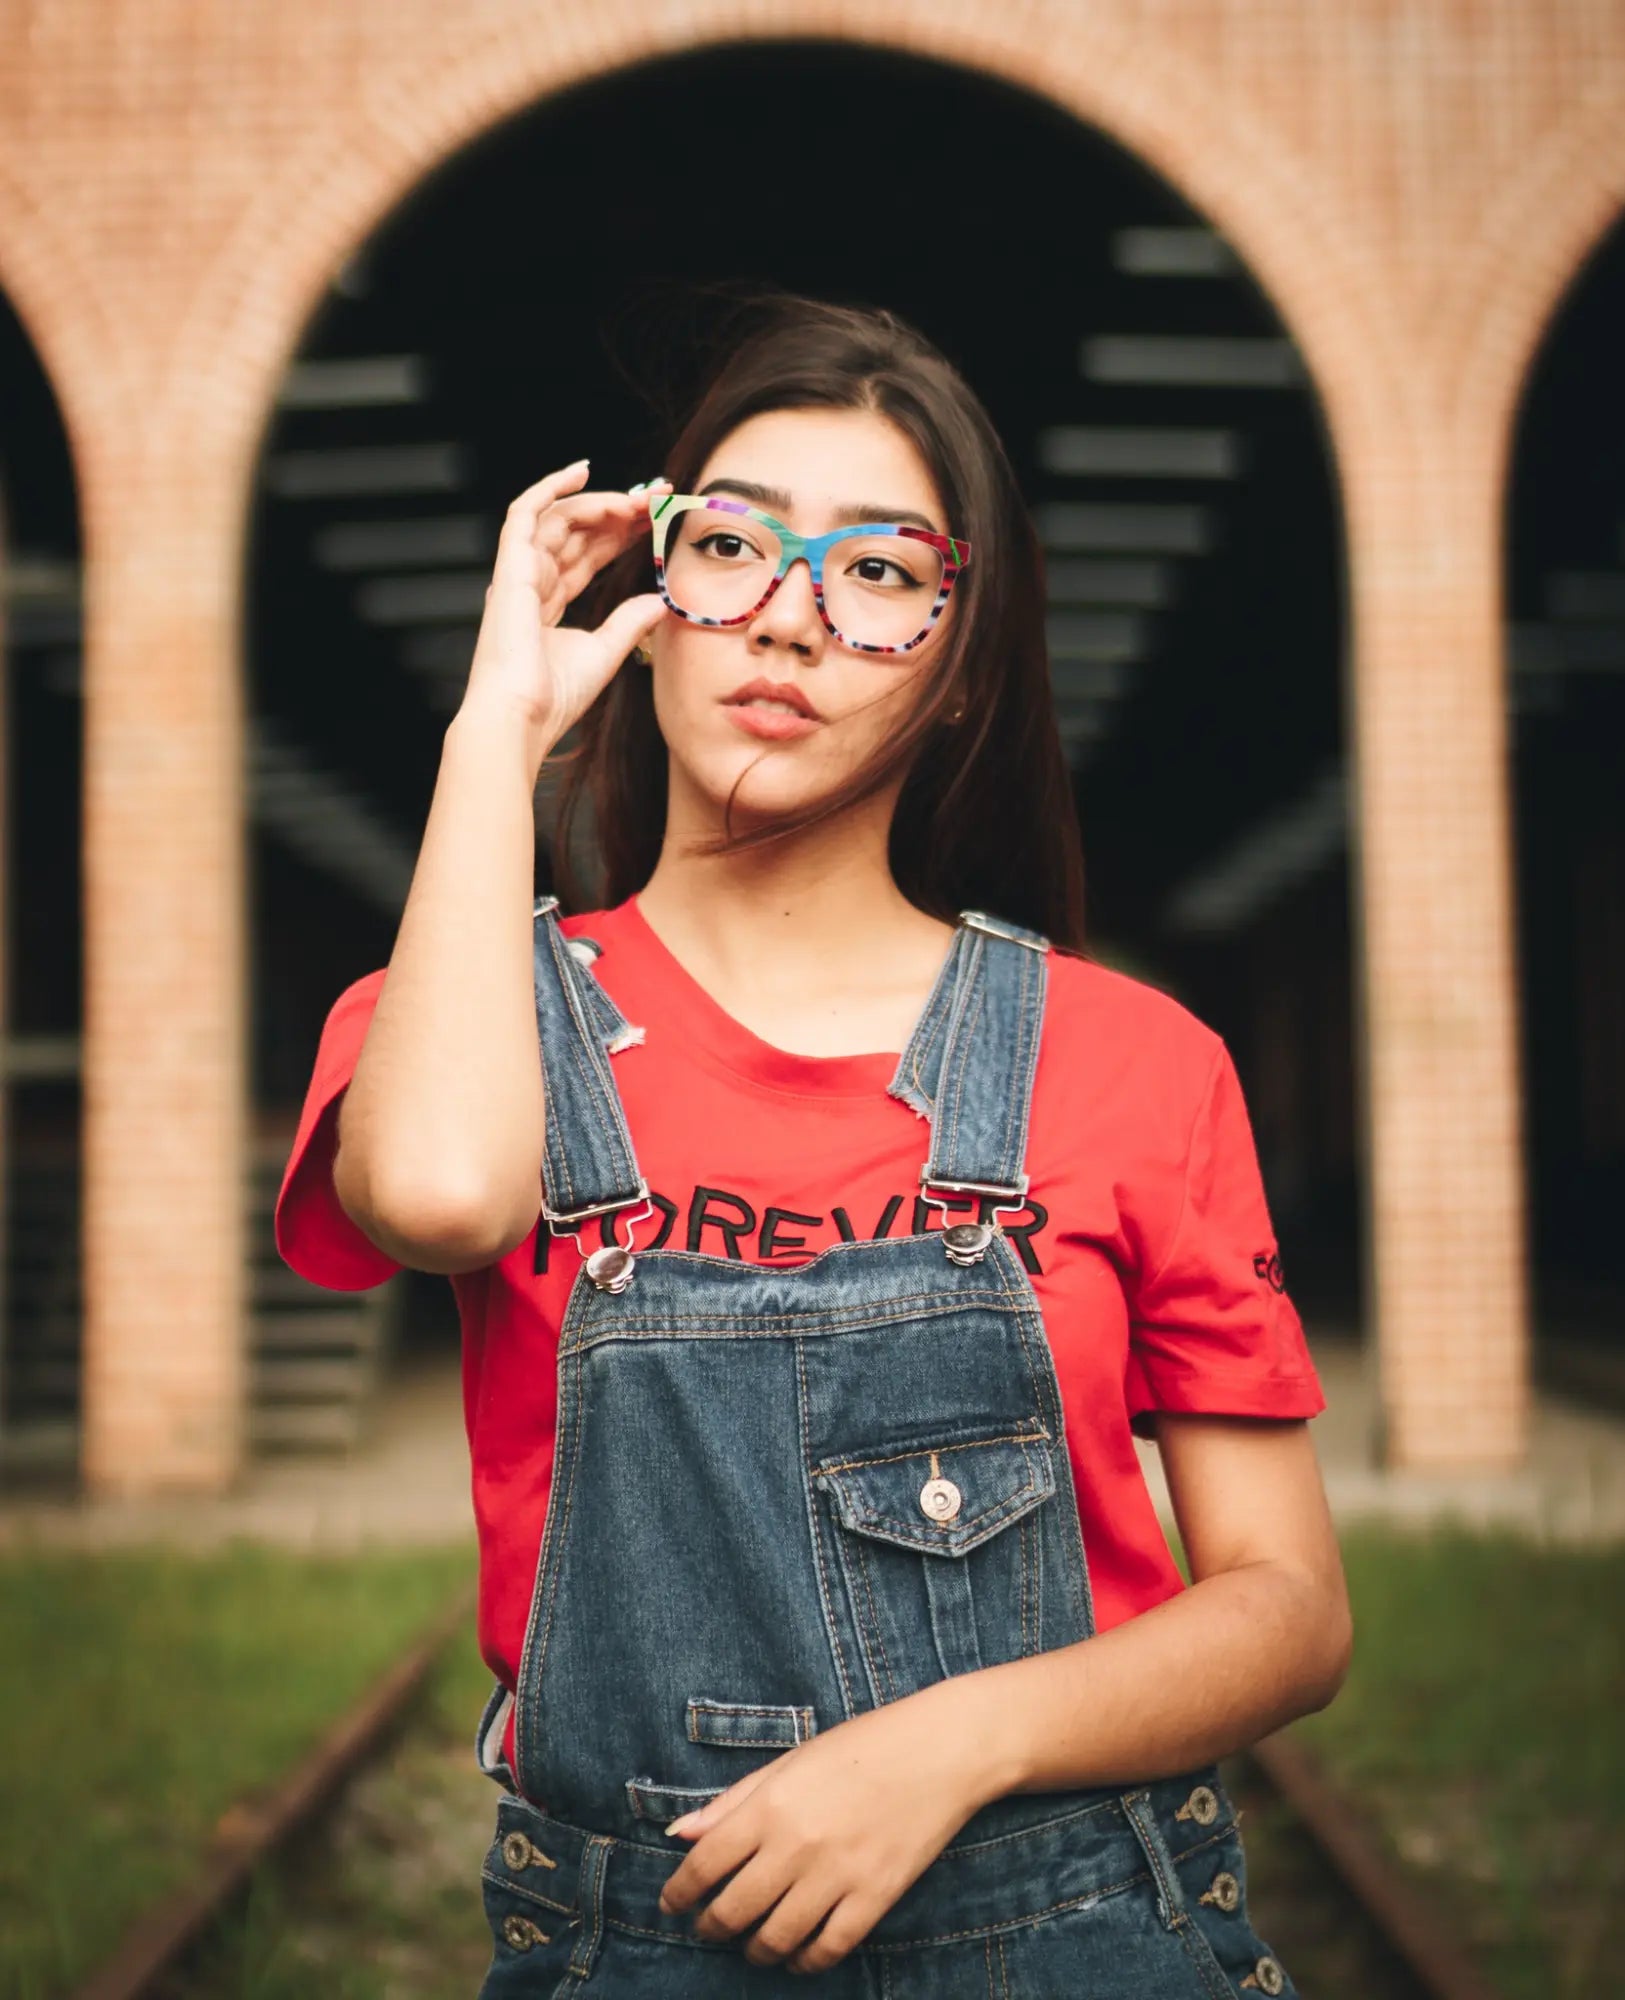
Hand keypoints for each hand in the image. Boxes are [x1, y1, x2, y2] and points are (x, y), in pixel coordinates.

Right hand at [458, 460, 671, 762]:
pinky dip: (551, 487)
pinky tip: (582, 470)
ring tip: (637, 500)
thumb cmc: (552, 698)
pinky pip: (525, 510)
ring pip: (559, 518)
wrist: (520, 715)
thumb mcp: (604, 653)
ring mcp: (518, 572)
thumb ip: (629, 622)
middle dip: (617, 514)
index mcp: (546, 604)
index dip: (620, 536)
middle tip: (655, 500)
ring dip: (600, 503)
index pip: (587, 556)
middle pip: (577, 533)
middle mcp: (530, 582)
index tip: (653, 523)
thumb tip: (661, 600)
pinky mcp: (510, 565)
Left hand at [656, 1694, 993, 1974]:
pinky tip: (796, 1955)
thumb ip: (733, 1800)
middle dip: (711, 1926)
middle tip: (708, 1927)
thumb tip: (680, 1832)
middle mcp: (797, 1844)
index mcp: (771, 1804)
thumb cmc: (861, 1747)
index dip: (679, 1893)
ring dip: (754, 1951)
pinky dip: (804, 1962)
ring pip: (775, 1939)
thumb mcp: (791, 1761)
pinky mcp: (874, 1898)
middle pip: (733, 1910)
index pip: (705, 1864)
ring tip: (751, 1945)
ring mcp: (836, 1875)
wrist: (939, 1750)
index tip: (672, 1904)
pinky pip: (826, 1949)